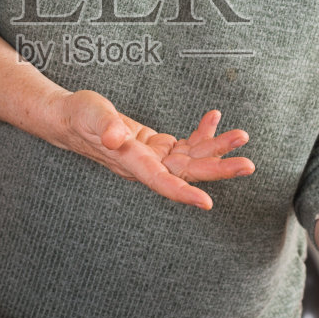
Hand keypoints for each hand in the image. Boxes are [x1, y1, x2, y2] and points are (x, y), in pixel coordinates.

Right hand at [43, 90, 252, 209]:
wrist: (71, 119)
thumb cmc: (80, 116)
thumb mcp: (91, 114)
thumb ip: (105, 125)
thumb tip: (116, 137)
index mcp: (131, 161)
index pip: (161, 181)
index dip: (184, 193)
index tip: (207, 204)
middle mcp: (146, 165)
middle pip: (187, 172)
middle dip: (218, 168)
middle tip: (248, 164)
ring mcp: (153, 158)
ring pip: (191, 159)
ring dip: (217, 149)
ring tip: (242, 136)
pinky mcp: (156, 148)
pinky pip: (185, 145)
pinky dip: (202, 133)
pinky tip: (214, 118)